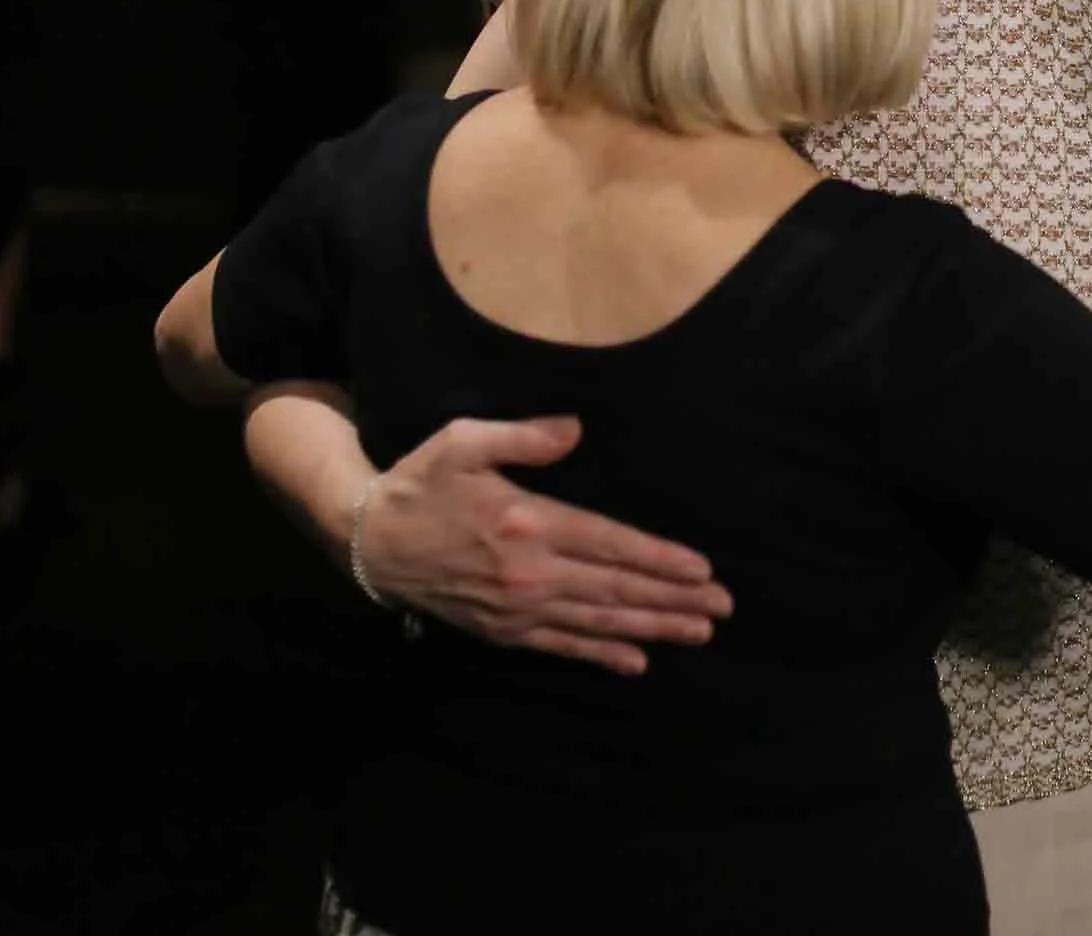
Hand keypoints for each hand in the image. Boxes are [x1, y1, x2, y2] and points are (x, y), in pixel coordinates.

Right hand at [356, 415, 734, 672]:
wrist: (370, 542)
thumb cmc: (424, 482)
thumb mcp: (465, 441)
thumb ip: (524, 436)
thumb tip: (575, 429)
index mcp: (530, 523)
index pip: (610, 544)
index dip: (659, 559)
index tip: (702, 569)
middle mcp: (530, 573)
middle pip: (615, 590)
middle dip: (672, 599)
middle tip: (721, 608)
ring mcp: (516, 609)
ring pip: (596, 622)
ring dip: (651, 629)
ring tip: (696, 633)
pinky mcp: (501, 630)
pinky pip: (561, 646)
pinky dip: (600, 655)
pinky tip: (635, 662)